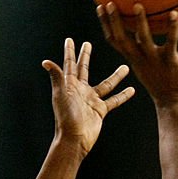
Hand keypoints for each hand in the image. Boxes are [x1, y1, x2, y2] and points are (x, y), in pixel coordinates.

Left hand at [43, 38, 133, 156]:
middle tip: (88, 44)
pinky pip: (113, 101)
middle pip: (84, 69)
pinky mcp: (100, 110)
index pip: (69, 64)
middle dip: (85, 56)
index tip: (70, 40)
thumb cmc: (66, 117)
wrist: (75, 138)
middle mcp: (80, 90)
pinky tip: (131, 90)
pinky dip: (122, 96)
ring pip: (106, 84)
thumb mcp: (62, 94)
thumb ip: (57, 77)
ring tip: (125, 68)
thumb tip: (46, 62)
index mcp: (69, 85)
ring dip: (115, 77)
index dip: (69, 52)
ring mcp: (91, 100)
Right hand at [97, 2, 177, 106]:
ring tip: (137, 5)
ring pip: (144, 39)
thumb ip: (142, 48)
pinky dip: (172, 28)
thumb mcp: (146, 64)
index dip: (105, 24)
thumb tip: (141, 31)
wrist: (174, 103)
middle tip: (109, 3)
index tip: (100, 7)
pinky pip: (171, 42)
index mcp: (133, 59)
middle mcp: (140, 58)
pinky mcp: (170, 61)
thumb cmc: (161, 82)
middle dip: (114, 21)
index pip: (114, 40)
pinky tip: (174, 13)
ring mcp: (154, 59)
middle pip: (122, 38)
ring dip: (140, 22)